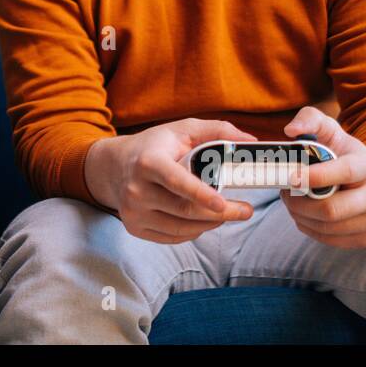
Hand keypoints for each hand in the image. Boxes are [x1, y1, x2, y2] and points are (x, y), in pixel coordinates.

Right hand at [94, 119, 259, 244]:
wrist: (114, 165)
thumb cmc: (155, 146)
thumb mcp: (182, 129)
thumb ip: (217, 131)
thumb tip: (251, 141)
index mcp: (148, 161)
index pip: (176, 181)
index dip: (200, 194)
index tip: (223, 203)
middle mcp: (136, 189)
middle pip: (184, 210)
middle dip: (220, 214)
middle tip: (246, 211)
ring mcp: (133, 211)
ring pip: (181, 228)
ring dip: (210, 224)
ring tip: (225, 214)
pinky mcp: (134, 227)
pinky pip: (172, 237)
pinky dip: (193, 231)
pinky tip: (203, 220)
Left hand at [278, 106, 365, 248]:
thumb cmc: (341, 153)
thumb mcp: (329, 130)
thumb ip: (310, 120)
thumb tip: (291, 130)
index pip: (344, 173)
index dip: (316, 177)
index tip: (291, 177)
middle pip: (332, 209)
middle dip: (299, 203)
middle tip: (284, 192)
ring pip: (327, 227)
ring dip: (299, 215)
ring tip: (292, 200)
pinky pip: (328, 239)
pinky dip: (308, 227)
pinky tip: (304, 213)